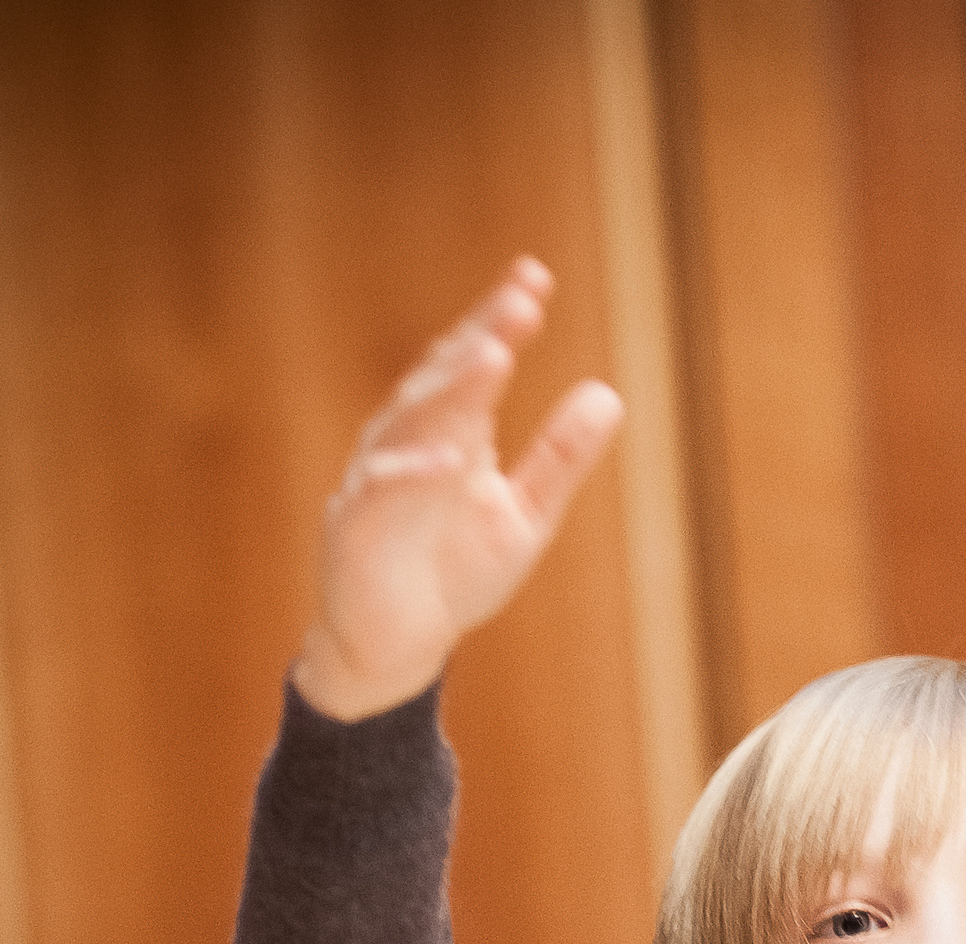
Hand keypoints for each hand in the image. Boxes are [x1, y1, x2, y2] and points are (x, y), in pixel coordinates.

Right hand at [294, 257, 623, 719]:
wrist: (396, 644)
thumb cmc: (454, 570)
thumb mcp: (525, 514)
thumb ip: (561, 457)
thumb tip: (608, 394)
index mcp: (453, 431)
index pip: (475, 360)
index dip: (499, 319)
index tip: (534, 277)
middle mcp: (412, 443)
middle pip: (445, 380)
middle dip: (481, 339)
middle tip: (519, 301)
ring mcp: (380, 481)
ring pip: (413, 425)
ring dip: (451, 391)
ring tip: (491, 355)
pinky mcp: (356, 528)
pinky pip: (381, 494)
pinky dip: (411, 475)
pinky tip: (448, 458)